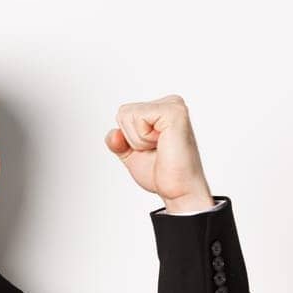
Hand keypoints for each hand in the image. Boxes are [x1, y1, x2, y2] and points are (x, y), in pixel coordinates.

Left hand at [104, 94, 215, 212]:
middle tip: (156, 150)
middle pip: (123, 112)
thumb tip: (114, 134)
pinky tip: (162, 144)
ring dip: (138, 140)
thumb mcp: (130, 153)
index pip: (123, 114)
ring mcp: (174, 105)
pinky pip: (137, 118)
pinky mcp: (174, 112)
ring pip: (127, 115)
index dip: (128, 138)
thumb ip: (117, 141)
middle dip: (132, 139)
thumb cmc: (161, 172)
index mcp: (162, 110)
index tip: (151, 149)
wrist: (179, 190)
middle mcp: (170, 103)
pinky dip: (143, 138)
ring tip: (161, 148)